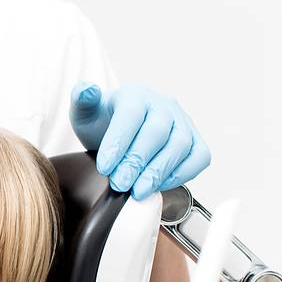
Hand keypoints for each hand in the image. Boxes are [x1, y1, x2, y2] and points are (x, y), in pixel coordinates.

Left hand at [69, 83, 211, 200]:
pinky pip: (199, 157)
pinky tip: (159, 185)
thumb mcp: (85, 111)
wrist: (117, 130)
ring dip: (159, 171)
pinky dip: (183, 173)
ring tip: (138, 191)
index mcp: (135, 94)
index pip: (131, 115)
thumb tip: (85, 89)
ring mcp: (182, 122)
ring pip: (180, 145)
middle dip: (137, 162)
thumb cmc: (102, 122)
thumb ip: (82, 100)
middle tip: (120, 184)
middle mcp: (163, 105)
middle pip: (156, 132)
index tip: (105, 167)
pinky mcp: (195, 141)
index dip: (119, 143)